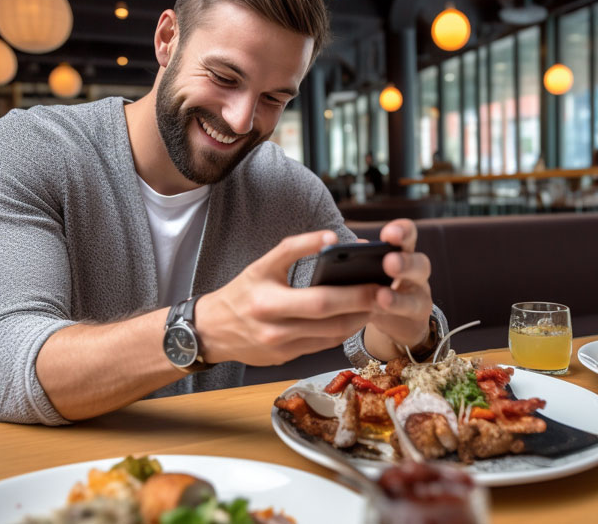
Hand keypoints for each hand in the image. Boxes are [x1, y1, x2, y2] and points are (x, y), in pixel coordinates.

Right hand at [195, 230, 380, 365]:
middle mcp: (275, 329)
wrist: (212, 331)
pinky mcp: (286, 359)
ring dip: (357, 321)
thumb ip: (296, 248)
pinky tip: (354, 318)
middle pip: (330, 322)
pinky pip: (322, 346)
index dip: (351, 293)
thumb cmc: (241, 292)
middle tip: (385, 294)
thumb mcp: (262, 264)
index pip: (319, 300)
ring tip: (376, 304)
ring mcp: (282, 348)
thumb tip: (332, 238)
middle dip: (362, 308)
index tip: (376, 282)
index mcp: (268, 302)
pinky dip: (341, 332)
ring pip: (331, 337)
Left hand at [363, 219, 433, 357]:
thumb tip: (351, 247)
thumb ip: (360, 258)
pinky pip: (409, 314)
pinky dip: (394, 311)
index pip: (408, 235)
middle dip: (405, 263)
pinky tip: (380, 309)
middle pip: (420, 264)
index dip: (402, 231)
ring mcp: (420, 296)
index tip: (389, 234)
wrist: (395, 318)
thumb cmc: (376, 284)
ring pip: (417, 296)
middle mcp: (416, 271)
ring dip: (399, 296)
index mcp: (403, 252)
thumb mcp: (367, 269)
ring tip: (382, 295)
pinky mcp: (417, 317)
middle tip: (389, 262)